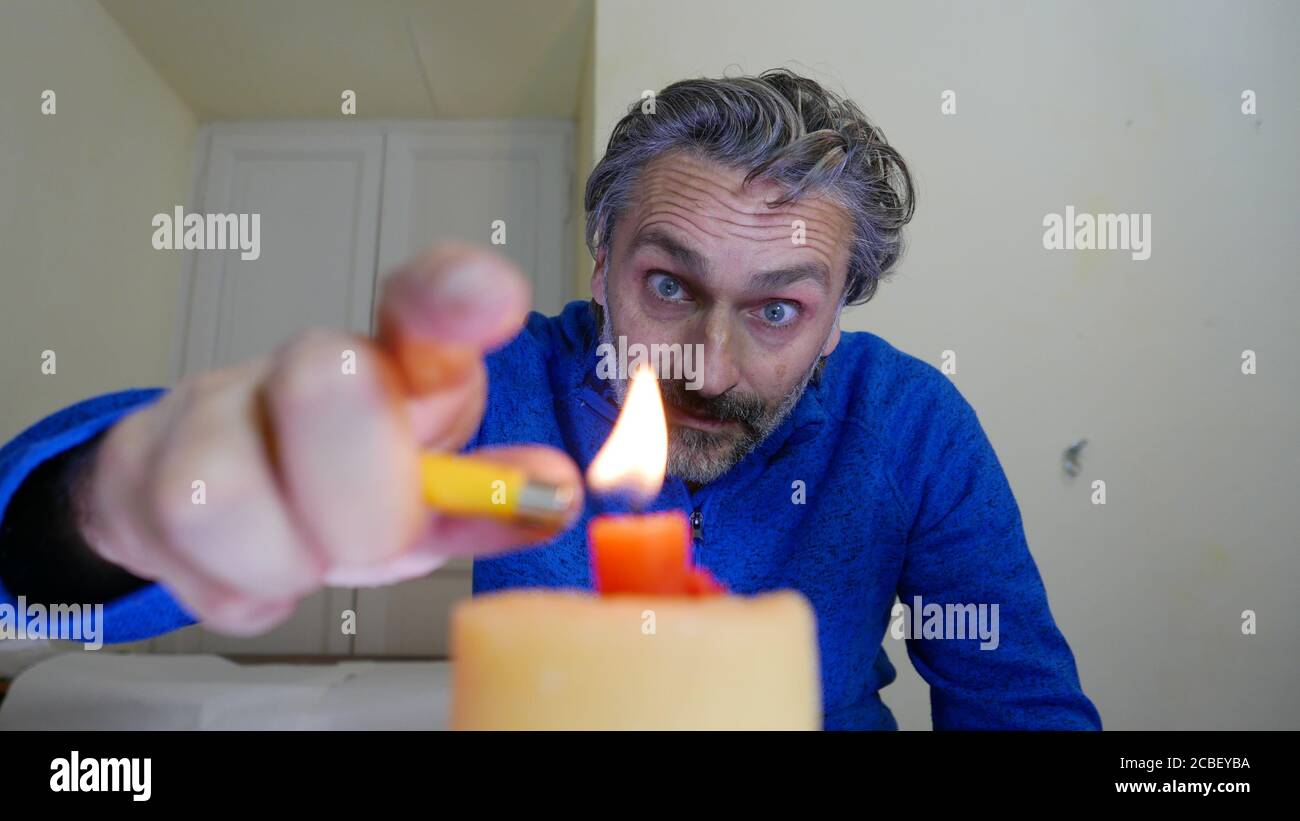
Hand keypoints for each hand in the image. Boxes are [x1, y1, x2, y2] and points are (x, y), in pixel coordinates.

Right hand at [80, 243, 581, 635]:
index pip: (423, 298)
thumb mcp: (432, 492)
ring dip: (283, 557)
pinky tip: (252, 566)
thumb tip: (553, 495)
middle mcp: (302, 367)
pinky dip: (237, 589)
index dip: (455, 293)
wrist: (222, 495)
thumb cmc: (349, 483)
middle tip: (369, 535)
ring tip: (305, 552)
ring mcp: (211, 408)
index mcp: (396, 362)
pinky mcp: (138, 467)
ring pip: (223, 492)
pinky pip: (184, 557)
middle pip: (323, 385)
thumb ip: (490, 497)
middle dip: (359, 495)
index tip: (492, 301)